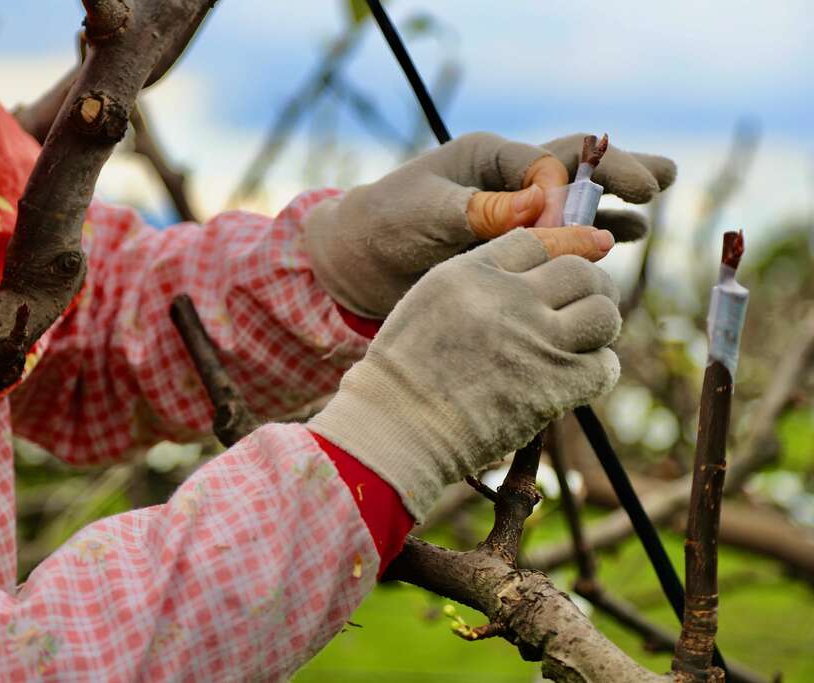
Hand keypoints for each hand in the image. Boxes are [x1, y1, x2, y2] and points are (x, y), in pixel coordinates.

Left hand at [303, 132, 674, 317]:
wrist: (359, 266)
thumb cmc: (385, 225)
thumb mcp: (428, 212)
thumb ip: (482, 210)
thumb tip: (543, 208)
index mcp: (489, 157)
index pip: (548, 161)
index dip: (567, 190)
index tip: (569, 226)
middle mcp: (508, 180)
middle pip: (576, 167)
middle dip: (619, 170)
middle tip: (659, 180)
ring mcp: (514, 214)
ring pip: (578, 201)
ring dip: (615, 200)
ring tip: (654, 199)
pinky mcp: (514, 247)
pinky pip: (565, 237)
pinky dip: (594, 235)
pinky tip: (624, 236)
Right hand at [309, 228, 620, 520]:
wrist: (397, 427)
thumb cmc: (406, 370)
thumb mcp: (430, 301)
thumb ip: (479, 281)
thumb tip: (534, 277)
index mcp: (474, 272)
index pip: (541, 241)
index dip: (564, 249)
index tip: (576, 261)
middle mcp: (510, 299)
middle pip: (581, 272)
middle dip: (589, 288)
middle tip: (584, 306)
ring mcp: (536, 341)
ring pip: (603, 314)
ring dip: (599, 327)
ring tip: (582, 341)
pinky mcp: (556, 385)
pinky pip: (604, 366)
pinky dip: (596, 371)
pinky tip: (577, 376)